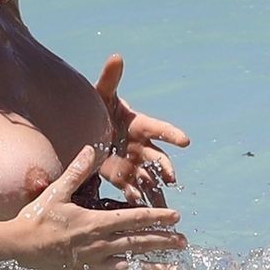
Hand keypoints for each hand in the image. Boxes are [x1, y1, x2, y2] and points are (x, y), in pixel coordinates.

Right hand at [16, 145, 185, 269]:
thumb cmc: (35, 218)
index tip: (177, 217)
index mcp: (95, 223)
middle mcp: (97, 245)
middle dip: (163, 242)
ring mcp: (90, 265)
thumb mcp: (56, 192)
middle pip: (138, 244)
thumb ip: (77, 171)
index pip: (134, 219)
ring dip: (149, 266)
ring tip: (169, 267)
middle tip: (184, 242)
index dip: (158, 217)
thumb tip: (91, 147)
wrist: (16, 248)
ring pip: (127, 266)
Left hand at [95, 54, 190, 207]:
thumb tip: (116, 56)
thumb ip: (110, 78)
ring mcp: (132, 162)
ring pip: (149, 178)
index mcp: (139, 124)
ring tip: (162, 206)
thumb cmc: (97, 107)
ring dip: (156, 190)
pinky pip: (132, 190)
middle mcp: (140, 145)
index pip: (158, 129)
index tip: (185, 141)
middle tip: (171, 177)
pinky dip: (137, 201)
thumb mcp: (100, 94)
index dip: (171, 134)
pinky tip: (141, 214)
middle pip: (157, 157)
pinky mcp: (120, 176)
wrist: (84, 127)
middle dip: (165, 168)